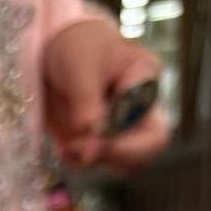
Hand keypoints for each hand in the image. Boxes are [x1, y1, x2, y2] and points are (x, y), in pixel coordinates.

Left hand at [44, 17, 168, 170]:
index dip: (127, 148)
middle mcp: (140, 113)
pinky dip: (77, 161)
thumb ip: (87, 104)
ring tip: (66, 147)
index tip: (93, 143)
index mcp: (146, 86)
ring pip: (119, 164)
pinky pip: (94, 162)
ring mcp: (120, 130)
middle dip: (111, 158)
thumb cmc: (78, 46)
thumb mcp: (81, 66)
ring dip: (91, 162)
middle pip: (143, 156)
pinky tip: (63, 148)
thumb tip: (90, 150)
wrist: (56, 48)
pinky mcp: (98, 139)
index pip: (154, 133)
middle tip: (77, 149)